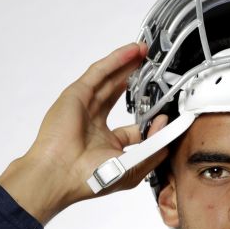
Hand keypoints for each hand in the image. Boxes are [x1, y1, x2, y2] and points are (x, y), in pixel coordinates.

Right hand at [0, 42, 169, 223]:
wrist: (60, 174)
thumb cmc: (89, 177)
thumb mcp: (133, 168)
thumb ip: (155, 150)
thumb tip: (168, 130)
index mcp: (107, 144)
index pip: (133, 127)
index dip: (151, 119)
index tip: (167, 114)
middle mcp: (95, 124)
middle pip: (119, 95)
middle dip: (135, 80)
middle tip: (152, 67)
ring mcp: (85, 107)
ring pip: (110, 79)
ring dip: (127, 64)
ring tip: (143, 51)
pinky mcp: (77, 94)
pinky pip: (100, 72)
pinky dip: (116, 60)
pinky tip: (130, 51)